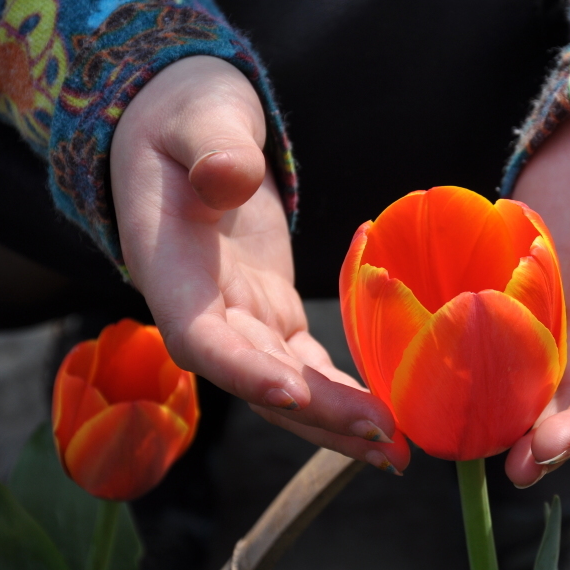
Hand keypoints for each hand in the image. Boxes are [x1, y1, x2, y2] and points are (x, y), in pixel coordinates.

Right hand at [110, 56, 409, 472]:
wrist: (191, 133)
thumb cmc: (190, 117)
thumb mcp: (199, 115)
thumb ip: (212, 146)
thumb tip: (230, 178)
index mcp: (171, 267)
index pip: (199, 334)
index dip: (241, 369)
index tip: (294, 392)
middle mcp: (201, 308)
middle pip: (254, 377)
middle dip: (317, 413)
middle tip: (385, 437)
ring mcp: (240, 317)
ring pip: (285, 385)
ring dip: (336, 422)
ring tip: (398, 453)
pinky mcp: (272, 315)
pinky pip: (307, 364)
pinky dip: (343, 393)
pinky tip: (388, 419)